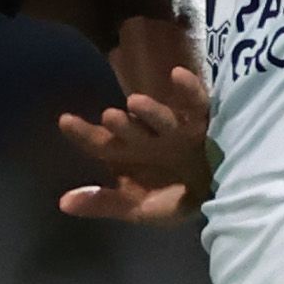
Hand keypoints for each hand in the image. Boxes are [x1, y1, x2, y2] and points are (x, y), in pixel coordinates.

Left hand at [60, 60, 211, 224]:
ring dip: (150, 112)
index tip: (64, 120)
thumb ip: (104, 203)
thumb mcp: (139, 209)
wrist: (220, 200)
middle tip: (109, 117)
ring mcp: (177, 130)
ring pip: (161, 119)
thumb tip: (63, 203)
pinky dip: (189, 89)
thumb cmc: (174, 199)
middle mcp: (150, 138)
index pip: (102, 142)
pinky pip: (197, 104)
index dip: (83, 133)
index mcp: (131, 154)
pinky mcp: (204, 125)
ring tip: (136, 102)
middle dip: (122, 125)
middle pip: (132, 130)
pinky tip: (179, 74)